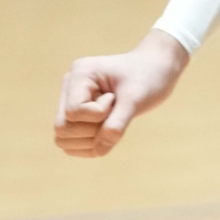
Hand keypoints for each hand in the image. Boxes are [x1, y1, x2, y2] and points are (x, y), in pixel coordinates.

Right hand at [55, 28, 188, 157]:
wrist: (157, 68)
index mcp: (80, 74)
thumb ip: (117, 125)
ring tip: (111, 119)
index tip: (117, 99)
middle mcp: (69, 86)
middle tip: (115, 113)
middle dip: (92, 131)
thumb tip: (98, 151)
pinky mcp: (77, 113)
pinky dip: (90, 144)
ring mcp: (70, 100)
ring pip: (63, 138)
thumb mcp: (136, 100)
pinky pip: (72, 142)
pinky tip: (109, 129)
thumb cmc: (149, 77)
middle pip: (62, 127)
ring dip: (90, 139)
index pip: (74, 112)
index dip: (98, 115)